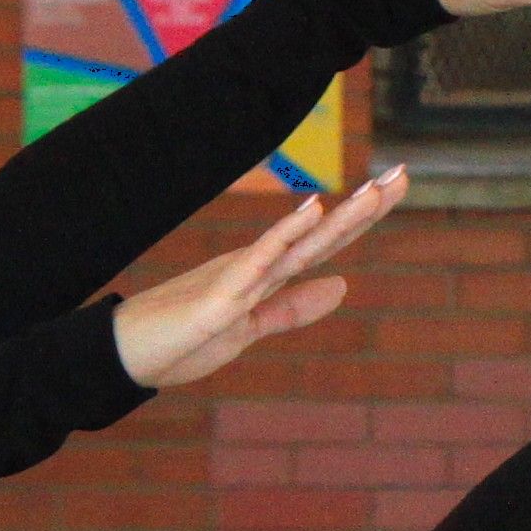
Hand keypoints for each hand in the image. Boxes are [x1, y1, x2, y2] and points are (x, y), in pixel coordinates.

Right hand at [110, 165, 411, 391]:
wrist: (126, 356)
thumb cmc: (181, 340)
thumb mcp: (248, 328)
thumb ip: (292, 307)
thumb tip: (344, 286)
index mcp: (267, 274)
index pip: (325, 242)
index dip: (362, 216)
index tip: (396, 186)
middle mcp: (258, 266)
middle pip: (321, 235)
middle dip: (364, 208)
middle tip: (404, 174)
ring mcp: (238, 278)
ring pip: (298, 243)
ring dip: (338, 219)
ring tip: (374, 191)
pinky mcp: (219, 298)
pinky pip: (258, 262)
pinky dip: (286, 236)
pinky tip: (312, 211)